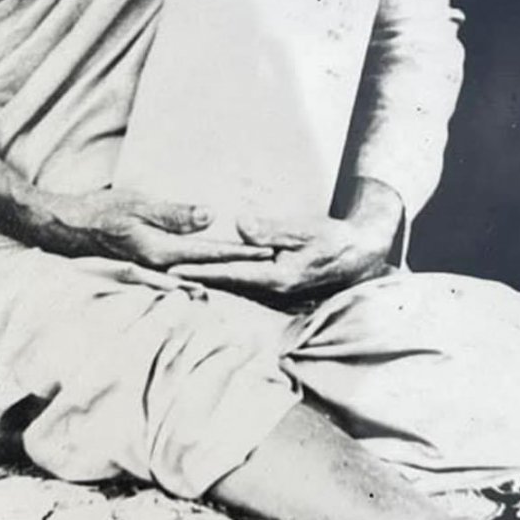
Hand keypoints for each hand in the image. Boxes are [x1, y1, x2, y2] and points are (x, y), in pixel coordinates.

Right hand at [48, 188, 273, 272]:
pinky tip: (210, 279)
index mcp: (161, 252)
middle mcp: (159, 269)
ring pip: (196, 277)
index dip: (240, 252)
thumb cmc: (99, 211)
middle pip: (208, 270)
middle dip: (239, 268)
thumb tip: (210, 217)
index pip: (210, 254)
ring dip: (222, 275)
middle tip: (269, 264)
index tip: (266, 252)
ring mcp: (152, 273)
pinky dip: (199, 277)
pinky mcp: (145, 271)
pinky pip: (179, 278)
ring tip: (250, 274)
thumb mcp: (137, 204)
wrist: (64, 229)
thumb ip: (173, 214)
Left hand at [168, 181, 403, 301]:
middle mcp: (272, 292)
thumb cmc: (334, 241)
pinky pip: (244, 284)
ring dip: (206, 280)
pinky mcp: (278, 288)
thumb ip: (272, 230)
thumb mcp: (305, 230)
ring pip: (232, 287)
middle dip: (194, 278)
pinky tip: (208, 274)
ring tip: (176, 274)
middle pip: (224, 285)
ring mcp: (275, 294)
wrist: (359, 257)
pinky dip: (224, 279)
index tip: (172, 268)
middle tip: (160, 273)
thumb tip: (240, 225)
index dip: (199, 270)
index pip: (228, 274)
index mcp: (276, 278)